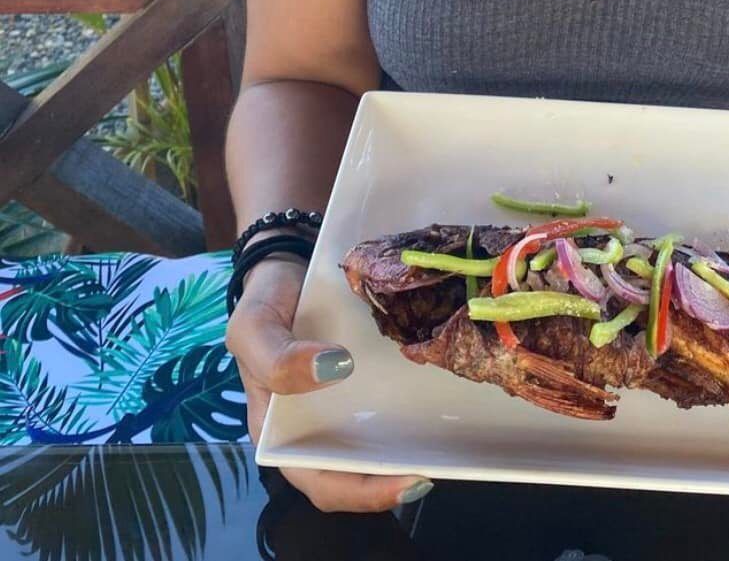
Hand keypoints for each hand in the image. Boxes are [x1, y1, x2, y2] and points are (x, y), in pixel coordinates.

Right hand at [225, 253, 432, 512]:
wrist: (288, 262)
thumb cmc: (264, 303)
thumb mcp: (252, 328)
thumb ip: (276, 358)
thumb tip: (332, 370)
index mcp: (283, 432)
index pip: (321, 481)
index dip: (362, 491)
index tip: (405, 480)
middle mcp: (320, 425)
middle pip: (359, 469)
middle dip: (396, 477)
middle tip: (437, 467)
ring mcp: (348, 401)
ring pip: (381, 438)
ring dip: (412, 446)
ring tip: (450, 443)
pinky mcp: (372, 375)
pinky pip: (394, 396)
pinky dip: (416, 404)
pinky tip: (445, 395)